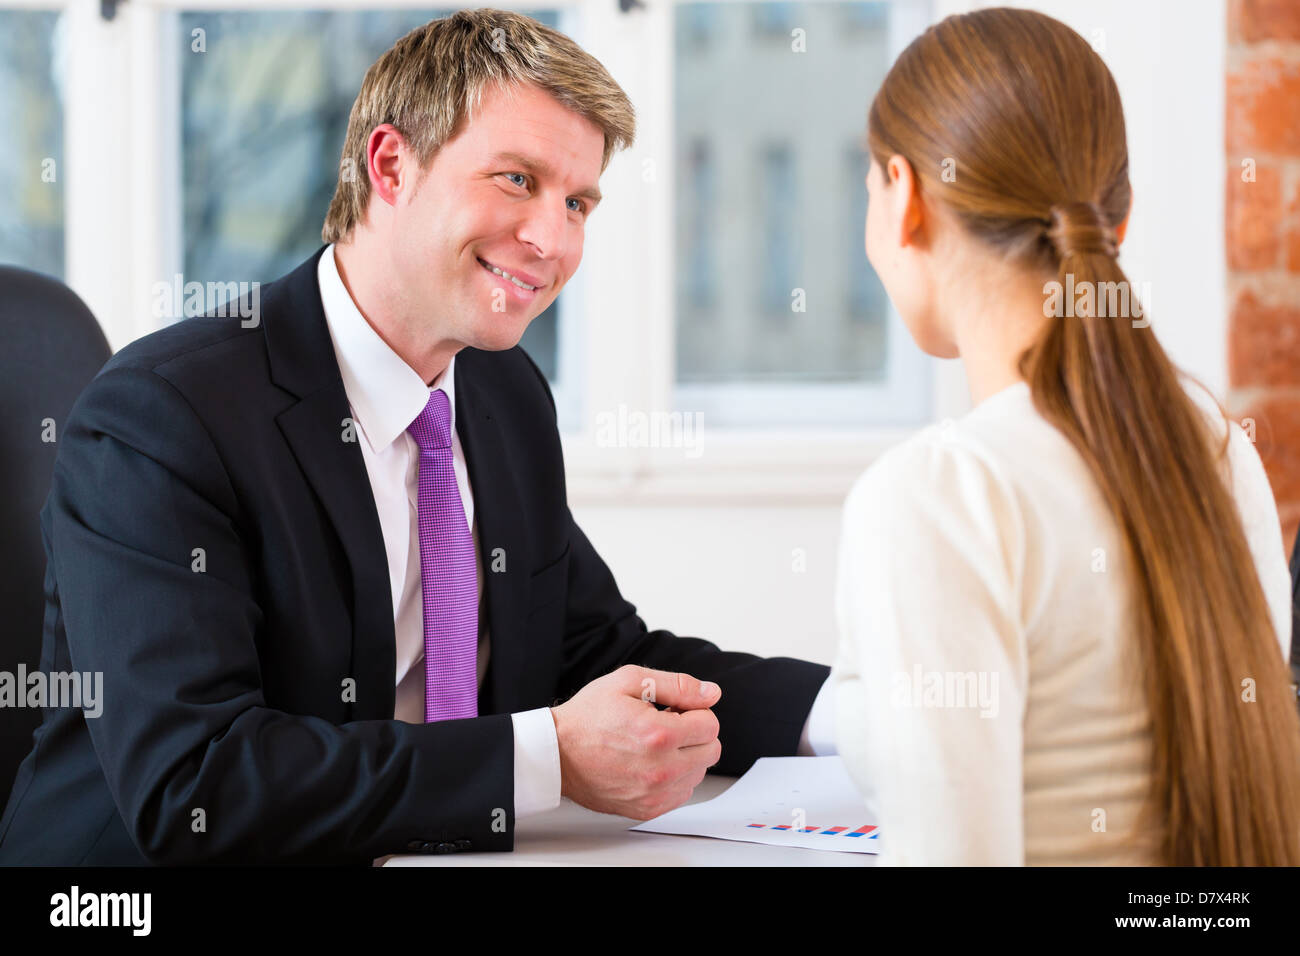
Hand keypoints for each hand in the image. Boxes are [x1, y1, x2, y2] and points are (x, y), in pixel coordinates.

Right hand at [550, 664, 722, 819]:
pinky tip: (650, 763)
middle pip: (711, 750)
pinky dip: (674, 778)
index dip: (694, 711)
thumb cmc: (587, 717)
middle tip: (666, 725)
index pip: (711, 724)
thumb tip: (711, 693)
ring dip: (686, 756)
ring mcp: (655, 793)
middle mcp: (661, 769)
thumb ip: (677, 685)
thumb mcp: (629, 682)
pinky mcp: (648, 809)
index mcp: (659, 734)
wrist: (557, 754)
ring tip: (654, 745)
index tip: (674, 710)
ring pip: (699, 772)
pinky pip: (682, 793)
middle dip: (694, 733)